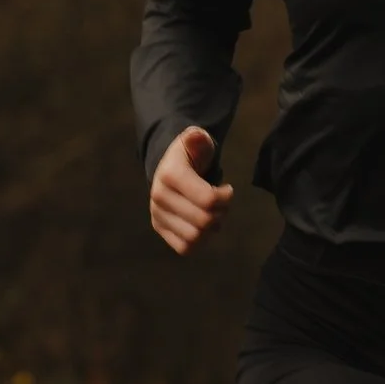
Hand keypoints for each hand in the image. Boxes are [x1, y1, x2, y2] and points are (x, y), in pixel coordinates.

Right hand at [149, 126, 232, 252]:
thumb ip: (198, 139)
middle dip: (221, 213)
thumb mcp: (196, 142)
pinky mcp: (159, 228)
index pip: (208, 200)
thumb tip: (196, 135)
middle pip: (204, 221)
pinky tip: (203, 225)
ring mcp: (157, 214)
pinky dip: (200, 240)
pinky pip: (185, 247)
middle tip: (222, 203)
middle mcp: (159, 197)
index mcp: (170, 175)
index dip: (225, 198)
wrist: (169, 168)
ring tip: (213, 214)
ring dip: (211, 228)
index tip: (226, 189)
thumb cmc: (190, 156)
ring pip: (195, 237)